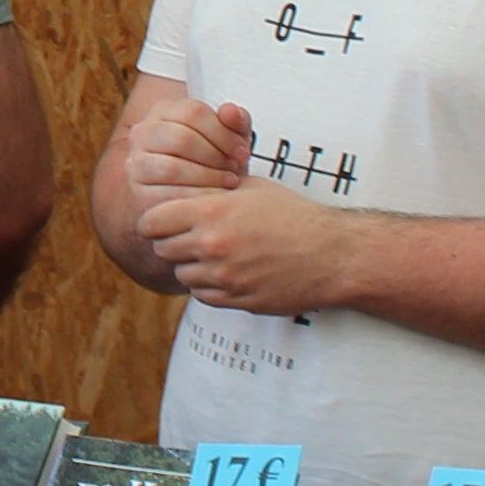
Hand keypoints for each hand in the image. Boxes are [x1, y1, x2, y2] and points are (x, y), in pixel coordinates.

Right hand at [120, 90, 255, 203]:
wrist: (192, 191)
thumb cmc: (212, 160)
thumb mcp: (229, 137)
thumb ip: (235, 121)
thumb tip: (231, 112)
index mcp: (164, 111)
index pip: (193, 112)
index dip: (224, 132)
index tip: (242, 151)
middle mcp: (143, 133)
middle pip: (181, 139)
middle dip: (215, 157)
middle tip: (235, 168)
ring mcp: (137, 163)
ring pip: (173, 168)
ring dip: (207, 178)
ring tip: (227, 183)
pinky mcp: (138, 192)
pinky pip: (168, 196)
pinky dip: (196, 198)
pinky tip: (213, 198)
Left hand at [144, 183, 362, 317]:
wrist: (333, 255)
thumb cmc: (296, 216)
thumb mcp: (253, 188)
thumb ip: (214, 189)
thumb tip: (185, 185)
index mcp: (211, 213)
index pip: (151, 222)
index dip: (155, 220)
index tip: (165, 220)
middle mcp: (212, 246)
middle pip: (162, 249)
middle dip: (172, 241)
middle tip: (190, 235)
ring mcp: (223, 277)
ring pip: (181, 275)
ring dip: (191, 265)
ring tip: (215, 253)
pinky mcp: (236, 300)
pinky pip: (201, 296)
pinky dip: (207, 285)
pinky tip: (227, 271)